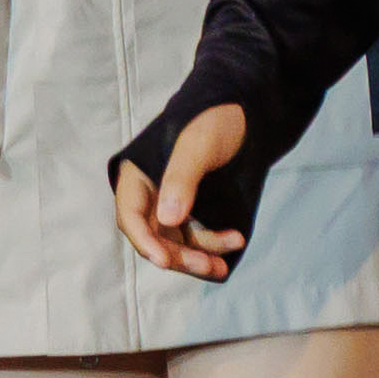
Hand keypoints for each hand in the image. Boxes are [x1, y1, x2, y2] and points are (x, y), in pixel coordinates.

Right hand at [114, 102, 252, 281]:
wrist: (247, 111)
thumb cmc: (215, 119)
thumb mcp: (199, 145)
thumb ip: (181, 178)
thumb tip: (168, 219)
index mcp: (139, 175)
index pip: (131, 216)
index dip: (144, 242)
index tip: (164, 261)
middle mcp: (150, 193)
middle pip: (154, 237)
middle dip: (179, 256)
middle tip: (208, 266)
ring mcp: (171, 203)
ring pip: (175, 242)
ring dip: (198, 257)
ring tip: (223, 266)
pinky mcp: (193, 209)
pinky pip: (195, 236)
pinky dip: (212, 245)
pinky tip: (235, 241)